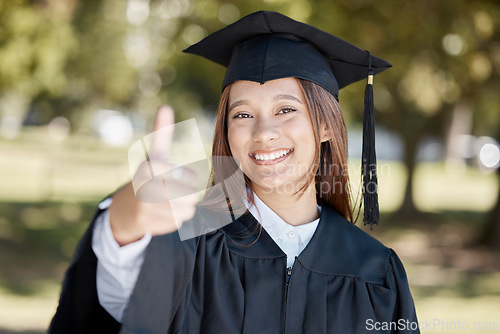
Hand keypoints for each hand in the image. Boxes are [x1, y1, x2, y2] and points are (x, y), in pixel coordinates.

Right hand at [108, 106, 197, 245]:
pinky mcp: (149, 225)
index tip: (184, 175)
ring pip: (187, 211)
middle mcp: (144, 187)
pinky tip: (162, 214)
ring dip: (184, 208)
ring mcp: (146, 208)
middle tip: (178, 192)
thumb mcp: (154, 156)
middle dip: (189, 195)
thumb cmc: (146, 178)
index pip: (185, 175)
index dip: (188, 176)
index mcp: (147, 168)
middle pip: (190, 195)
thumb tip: (165, 107)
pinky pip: (178, 223)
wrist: (125, 210)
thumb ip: (162, 134)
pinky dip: (175, 219)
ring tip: (171, 202)